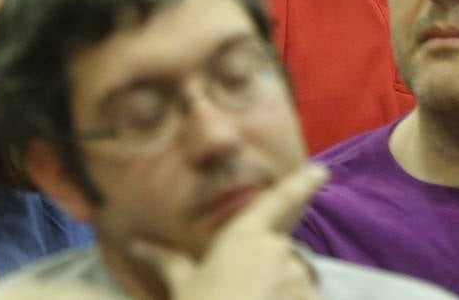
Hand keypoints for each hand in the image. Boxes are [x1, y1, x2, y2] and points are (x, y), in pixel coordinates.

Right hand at [130, 164, 327, 299]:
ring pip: (292, 281)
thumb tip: (136, 244)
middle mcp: (277, 249)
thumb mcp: (181, 285)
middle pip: (280, 252)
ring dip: (279, 293)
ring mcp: (297, 278)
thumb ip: (166, 260)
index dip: (302, 182)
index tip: (322, 170)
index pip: (281, 200)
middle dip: (267, 269)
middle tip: (242, 292)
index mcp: (246, 235)